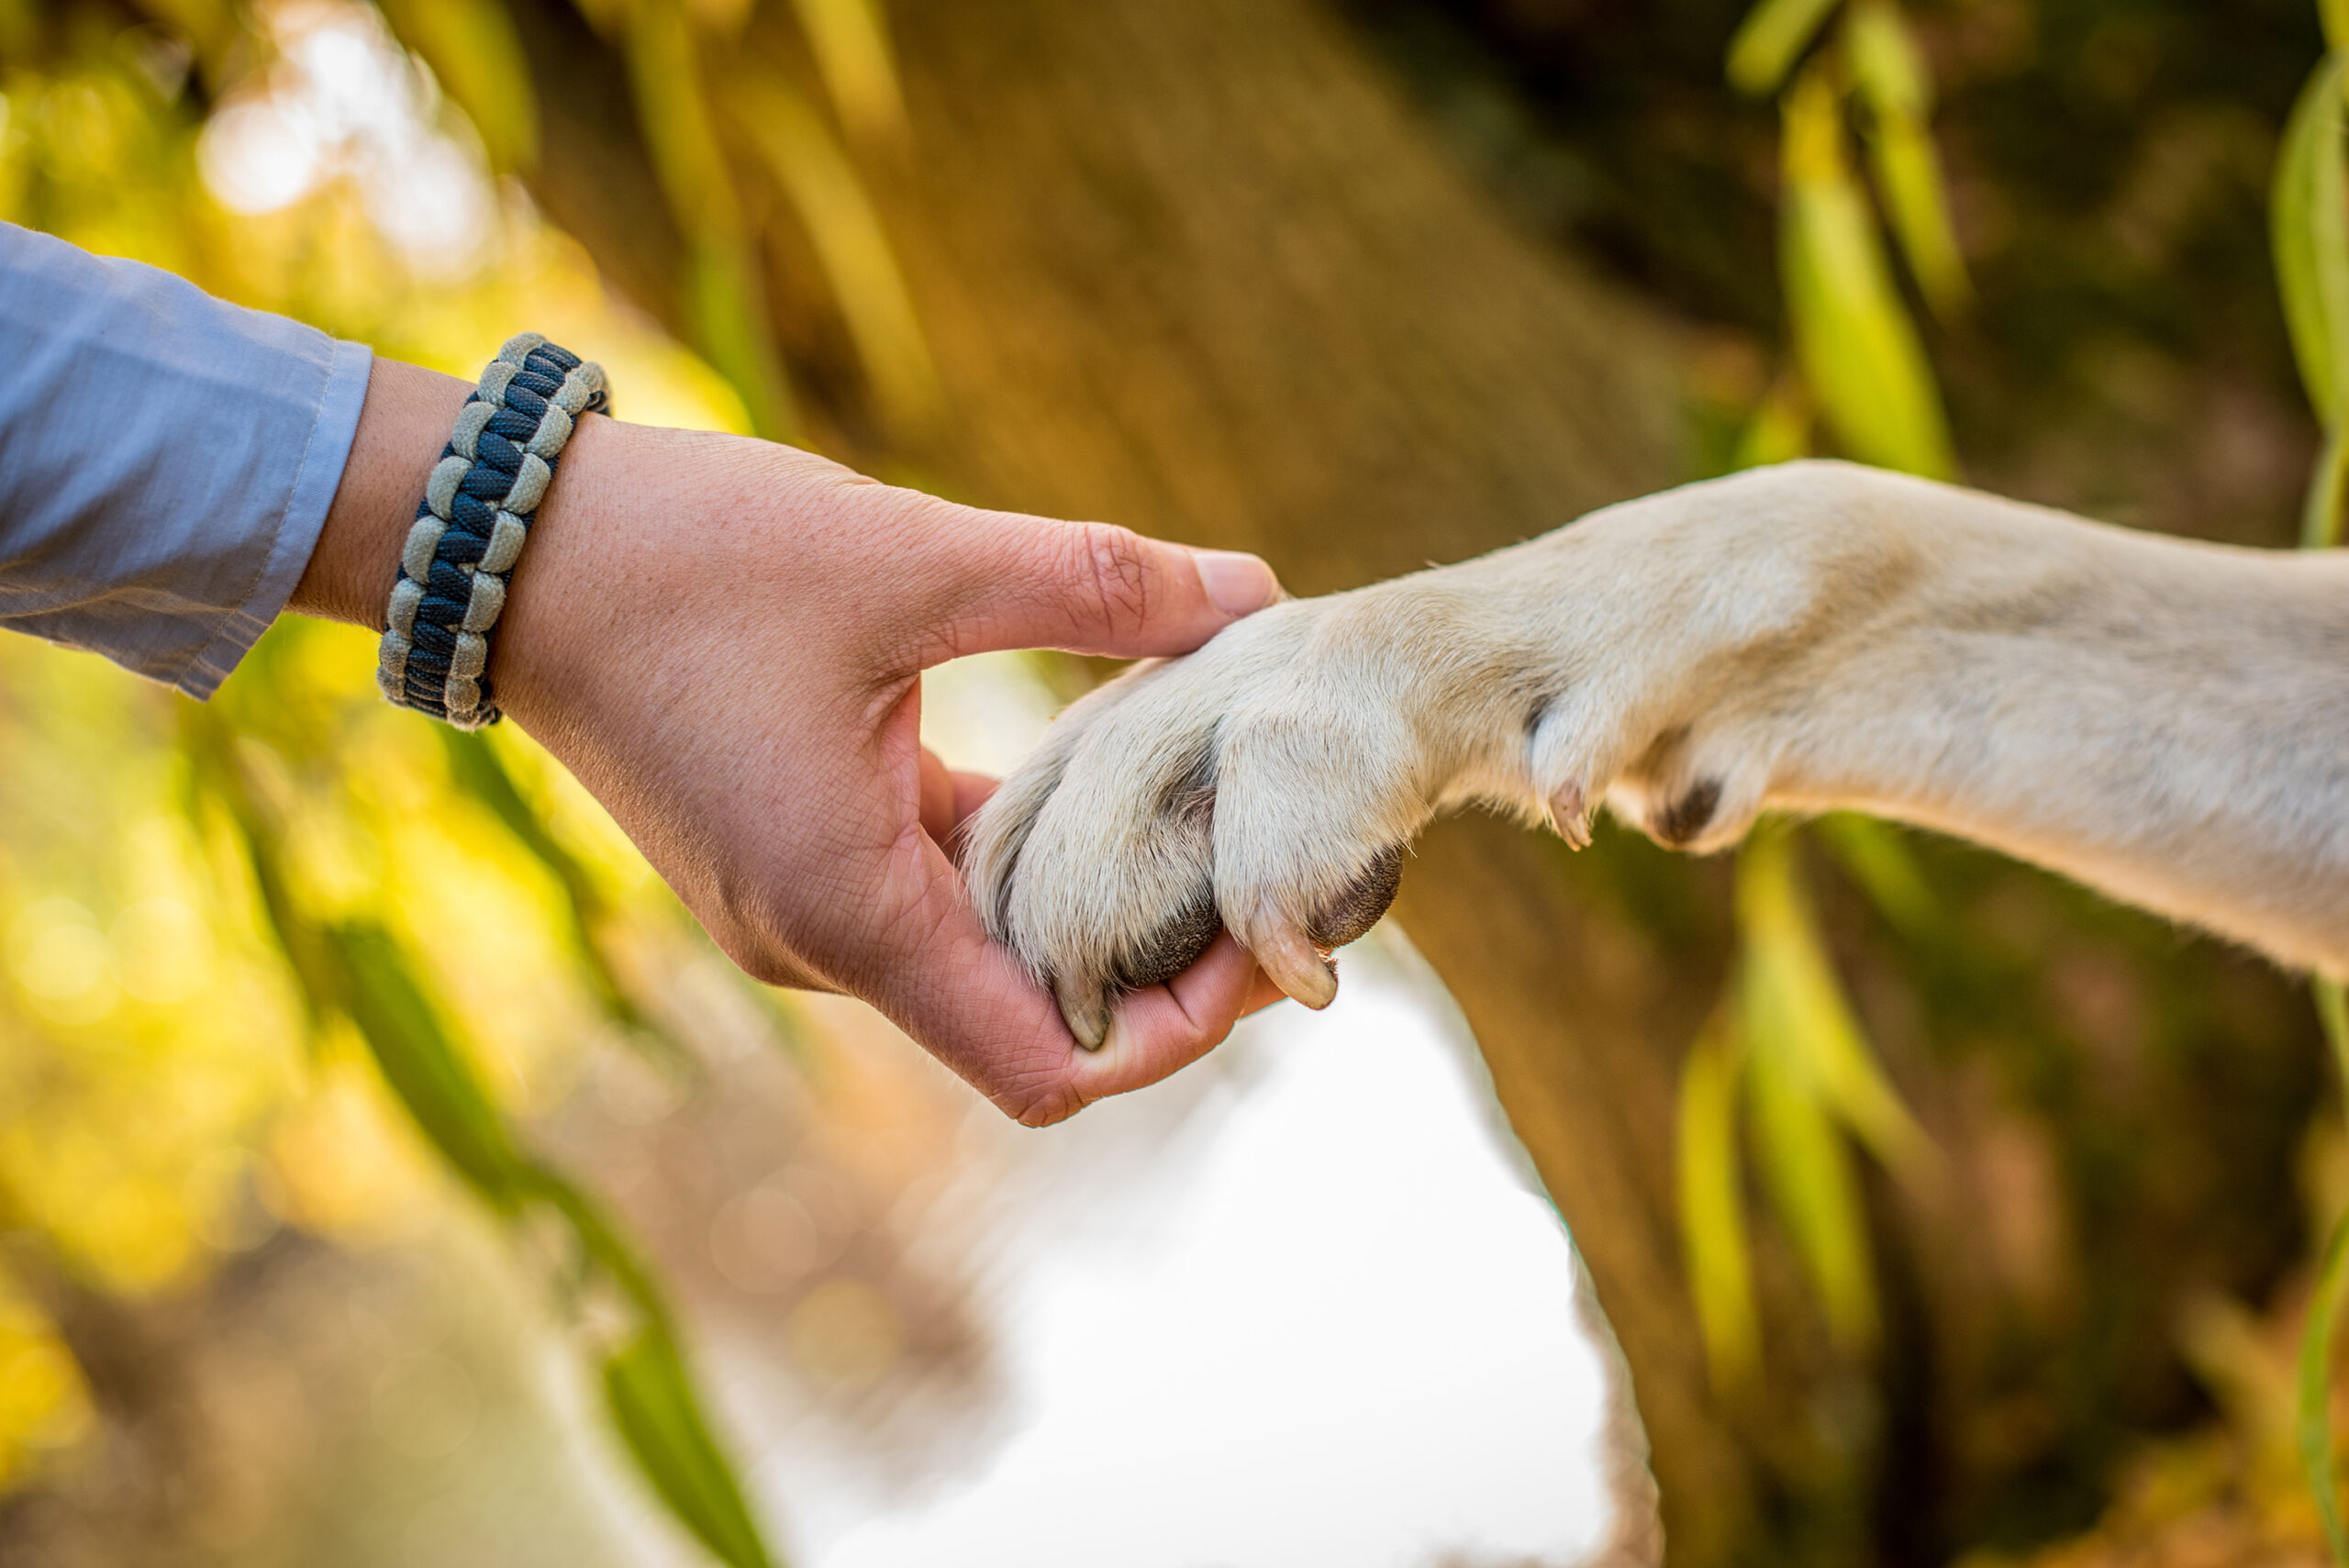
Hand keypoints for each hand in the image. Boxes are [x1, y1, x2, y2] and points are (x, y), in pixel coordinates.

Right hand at [294, 359, 1285, 1123]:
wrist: (503, 544)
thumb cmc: (686, 556)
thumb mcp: (909, 557)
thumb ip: (1093, 583)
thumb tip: (1250, 589)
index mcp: (850, 912)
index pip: (1049, 1067)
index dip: (1174, 1031)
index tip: (1266, 944)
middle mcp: (825, 942)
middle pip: (1033, 1016)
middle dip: (1159, 961)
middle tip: (1271, 863)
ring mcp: (804, 904)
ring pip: (988, 947)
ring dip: (1095, 899)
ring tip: (1211, 813)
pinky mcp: (796, 850)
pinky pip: (934, 884)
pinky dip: (1023, 849)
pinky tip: (1103, 768)